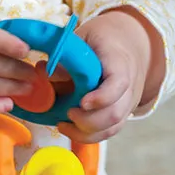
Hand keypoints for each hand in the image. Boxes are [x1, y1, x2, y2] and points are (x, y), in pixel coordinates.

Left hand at [57, 8, 154, 143]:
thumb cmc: (102, 40)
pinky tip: (70, 128)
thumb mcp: (83, 39)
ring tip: (62, 124)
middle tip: (67, 114)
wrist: (126, 44)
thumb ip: (67, 56)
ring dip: (86, 133)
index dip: (102, 97)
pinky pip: (108, 131)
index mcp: (120, 62)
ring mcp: (127, 103)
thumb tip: (45, 72)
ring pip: (113, 127)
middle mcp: (129, 86)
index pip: (119, 83)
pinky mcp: (121, 114)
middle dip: (88, 121)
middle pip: (115, 113)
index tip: (82, 103)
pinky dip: (88, 135)